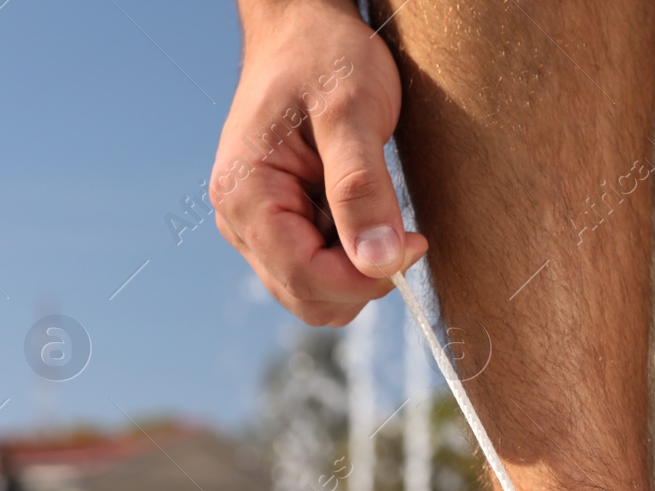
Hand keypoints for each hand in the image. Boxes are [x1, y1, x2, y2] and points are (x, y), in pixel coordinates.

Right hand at [210, 0, 426, 326]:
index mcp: (245, 195)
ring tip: (377, 211)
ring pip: (316, 293)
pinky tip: (364, 213)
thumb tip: (380, 263)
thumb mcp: (353, 112)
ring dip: (358, 271)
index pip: (307, 278)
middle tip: (402, 231)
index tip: (414, 243)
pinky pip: (320, 272)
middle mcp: (240, 221)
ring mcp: (256, 228)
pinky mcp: (279, 228)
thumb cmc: (325, 57)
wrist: (305, 29)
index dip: (367, 277)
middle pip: (310, 297)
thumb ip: (363, 189)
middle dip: (363, 279)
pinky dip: (352, 258)